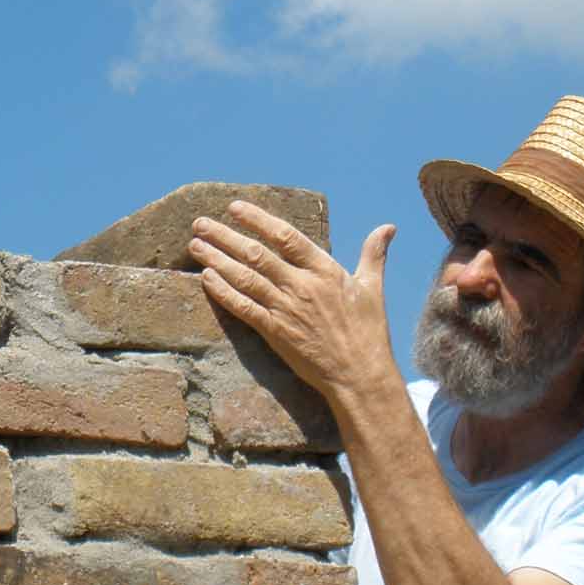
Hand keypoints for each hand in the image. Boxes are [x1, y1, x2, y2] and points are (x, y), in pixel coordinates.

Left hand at [187, 201, 398, 401]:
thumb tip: (387, 227)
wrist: (360, 376)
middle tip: (199, 223)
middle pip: (256, 254)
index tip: (234, 207)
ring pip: (244, 278)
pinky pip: (244, 308)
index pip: (286, 236)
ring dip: (217, 260)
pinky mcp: (275, 333)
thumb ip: (373, 254)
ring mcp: (286, 309)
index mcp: (325, 270)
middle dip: (225, 236)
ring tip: (195, 245)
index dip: (258, 219)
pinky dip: (224, 292)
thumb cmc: (369, 332)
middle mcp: (302, 286)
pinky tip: (206, 279)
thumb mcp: (372, 288)